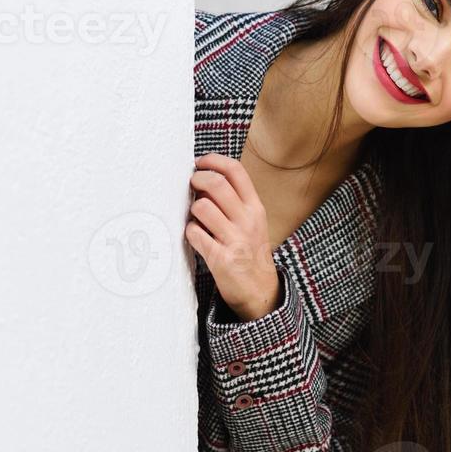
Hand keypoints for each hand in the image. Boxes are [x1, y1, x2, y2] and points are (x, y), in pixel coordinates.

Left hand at [186, 153, 280, 320]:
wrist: (260, 291)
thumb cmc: (250, 250)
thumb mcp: (251, 221)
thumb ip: (233, 200)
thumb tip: (202, 179)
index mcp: (255, 207)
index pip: (236, 171)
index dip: (213, 160)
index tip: (199, 162)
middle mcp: (248, 220)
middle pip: (216, 184)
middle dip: (197, 179)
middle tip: (191, 186)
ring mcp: (236, 239)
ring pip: (201, 207)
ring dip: (192, 209)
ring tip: (196, 217)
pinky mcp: (222, 258)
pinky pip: (194, 234)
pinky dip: (190, 232)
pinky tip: (196, 237)